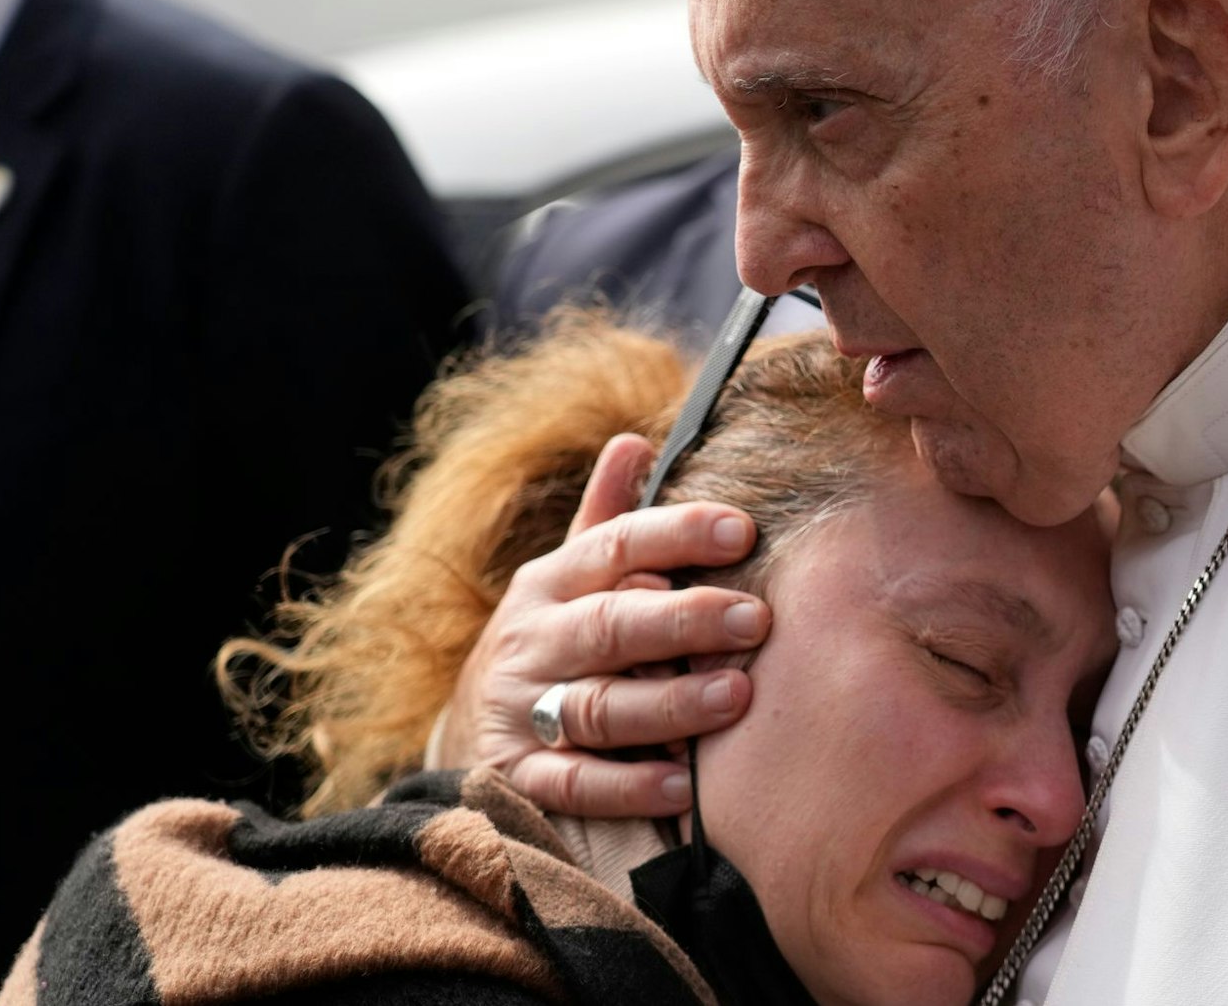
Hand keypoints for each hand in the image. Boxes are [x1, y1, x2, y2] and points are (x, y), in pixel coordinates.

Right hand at [435, 433, 770, 815]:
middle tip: (757, 620)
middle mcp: (533, 641)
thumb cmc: (556, 638)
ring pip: (598, 706)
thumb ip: (607, 518)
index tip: (741, 529)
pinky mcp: (520, 778)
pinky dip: (628, 786)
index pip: (614, 546)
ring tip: (733, 698)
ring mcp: (522, 710)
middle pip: (610, 625)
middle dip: (685, 620)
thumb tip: (633, 441)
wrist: (470, 728)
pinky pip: (575, 784)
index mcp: (552, 582)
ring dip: (668, 704)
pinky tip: (684, 785)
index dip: (676, 534)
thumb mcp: (571, 577)